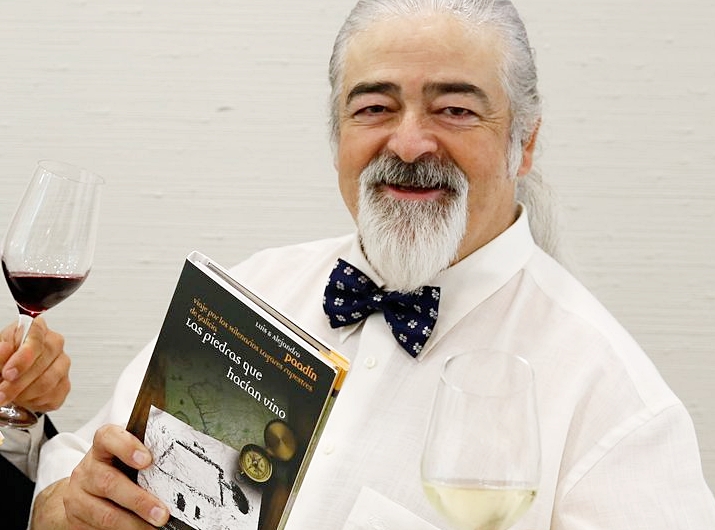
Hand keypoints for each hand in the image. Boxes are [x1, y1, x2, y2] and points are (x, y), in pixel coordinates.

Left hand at [0, 317, 70, 411]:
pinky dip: (34, 402)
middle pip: (42, 364)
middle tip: (1, 393)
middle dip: (17, 384)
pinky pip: (52, 397)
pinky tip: (24, 397)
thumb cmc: (6, 357)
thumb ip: (0, 351)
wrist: (12, 372)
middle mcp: (55, 344)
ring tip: (9, 396)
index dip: (23, 358)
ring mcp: (62, 364)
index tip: (8, 373)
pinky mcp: (65, 384)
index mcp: (37, 329)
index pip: (37, 338)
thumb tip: (4, 349)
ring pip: (47, 383)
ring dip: (23, 395)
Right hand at [32, 424, 169, 529]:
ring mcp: (78, 495)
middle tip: (162, 513)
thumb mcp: (125, 456)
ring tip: (153, 527)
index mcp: (102, 447)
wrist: (82, 490)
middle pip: (109, 482)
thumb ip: (144, 457)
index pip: (108, 437)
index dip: (126, 446)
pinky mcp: (75, 518)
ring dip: (132, 524)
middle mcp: (87, 469)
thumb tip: (178, 466)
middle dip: (139, 500)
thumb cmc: (114, 468)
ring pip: (104, 513)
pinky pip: (98, 529)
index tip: (147, 460)